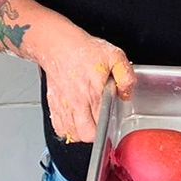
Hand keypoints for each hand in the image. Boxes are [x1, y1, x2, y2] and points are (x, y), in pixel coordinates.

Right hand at [35, 22, 135, 143]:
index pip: (101, 125)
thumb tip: (127, 94)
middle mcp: (77, 103)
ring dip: (81, 133)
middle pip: (85, 135)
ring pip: (71, 134)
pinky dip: (67, 129)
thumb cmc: (84, 50)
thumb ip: (126, 76)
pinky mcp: (53, 104)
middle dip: (95, 135)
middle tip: (101, 124)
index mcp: (93, 93)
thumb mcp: (115, 56)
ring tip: (89, 124)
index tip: (111, 123)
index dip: (108, 129)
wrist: (57, 45)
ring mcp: (63, 105)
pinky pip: (59, 127)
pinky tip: (75, 122)